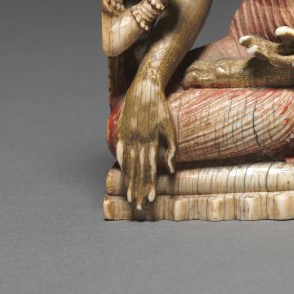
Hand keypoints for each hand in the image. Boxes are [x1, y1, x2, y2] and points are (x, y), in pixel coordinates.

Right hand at [116, 77, 175, 209]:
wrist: (145, 87)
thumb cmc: (160, 107)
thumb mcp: (169, 125)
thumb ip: (171, 147)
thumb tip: (172, 169)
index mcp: (151, 140)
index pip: (150, 168)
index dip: (150, 184)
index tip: (150, 199)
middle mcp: (138, 140)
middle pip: (138, 170)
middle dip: (138, 189)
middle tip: (139, 206)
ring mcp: (128, 136)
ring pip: (129, 164)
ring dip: (130, 181)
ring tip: (130, 196)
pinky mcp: (122, 131)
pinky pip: (121, 151)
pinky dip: (122, 164)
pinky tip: (123, 174)